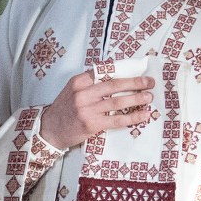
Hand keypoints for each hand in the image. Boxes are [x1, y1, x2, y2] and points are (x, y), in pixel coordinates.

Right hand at [39, 71, 155, 149]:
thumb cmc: (64, 109)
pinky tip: (143, 115)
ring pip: (117, 102)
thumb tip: (116, 77)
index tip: (139, 71)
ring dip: (136, 99)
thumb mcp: (72, 90)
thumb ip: (90, 82)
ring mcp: (87, 109)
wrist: (50, 129)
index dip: (124, 72)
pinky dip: (132, 117)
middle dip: (135, 83)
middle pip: (114, 85)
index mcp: (79, 81)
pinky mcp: (92, 124)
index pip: (106, 72)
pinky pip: (117, 120)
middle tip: (150, 82)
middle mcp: (83, 93)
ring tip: (149, 97)